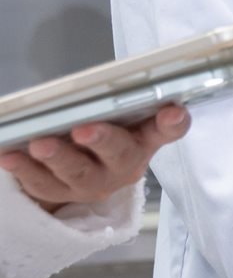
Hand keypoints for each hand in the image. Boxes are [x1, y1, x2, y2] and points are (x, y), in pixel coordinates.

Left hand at [1, 105, 189, 215]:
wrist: (80, 173)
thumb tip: (97, 83)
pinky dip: (25, 170)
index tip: (172, 111)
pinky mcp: (62, 195)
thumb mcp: (116, 116)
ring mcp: (94, 183)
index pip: (168, 130)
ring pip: (79, 174)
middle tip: (83, 130)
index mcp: (144, 139)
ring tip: (39, 144)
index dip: (172, 122)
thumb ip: (116, 101)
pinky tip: (10, 155)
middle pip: (119, 154)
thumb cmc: (101, 134)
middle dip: (102, 140)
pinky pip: (43, 186)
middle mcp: (125, 165)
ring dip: (58, 158)